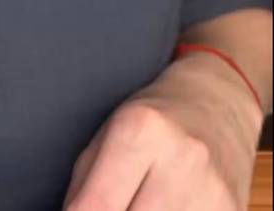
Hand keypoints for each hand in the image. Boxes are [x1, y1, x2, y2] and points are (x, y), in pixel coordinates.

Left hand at [61, 53, 262, 209]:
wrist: (219, 102)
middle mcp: (182, 159)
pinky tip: (163, 207)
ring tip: (137, 202)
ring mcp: (213, 191)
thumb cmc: (153, 119)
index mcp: (141, 129)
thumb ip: (83, 188)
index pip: (97, 206)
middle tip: (113, 203)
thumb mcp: (107, 134)